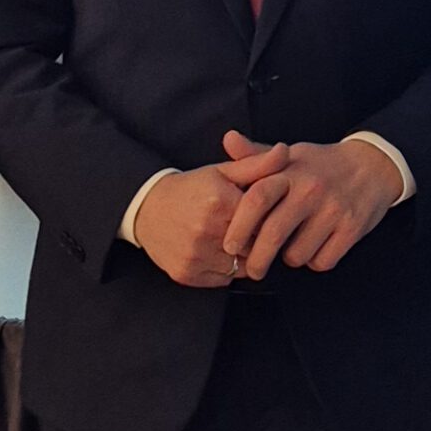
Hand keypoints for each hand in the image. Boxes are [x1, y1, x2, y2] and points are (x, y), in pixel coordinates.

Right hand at [132, 161, 274, 289]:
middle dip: (256, 240)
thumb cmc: (190, 188)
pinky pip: (223, 279)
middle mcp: (207, 231)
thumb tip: (284, 151)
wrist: (146, 208)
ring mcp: (196, 256)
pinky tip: (216, 252)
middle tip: (249, 230)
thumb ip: (257, 164)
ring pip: (241, 267)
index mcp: (220, 202)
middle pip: (255, 246)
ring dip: (242, 257)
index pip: (265, 221)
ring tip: (231, 240)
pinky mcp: (187, 274)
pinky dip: (225, 269)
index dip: (268, 220)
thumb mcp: (222, 171)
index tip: (264, 217)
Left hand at [218, 130, 402, 276]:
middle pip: (274, 233)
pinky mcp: (352, 228)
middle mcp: (311, 190)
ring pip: (298, 253)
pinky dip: (315, 262)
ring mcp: (333, 210)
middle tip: (252, 269)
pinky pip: (323, 261)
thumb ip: (256, 154)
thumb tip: (228, 139)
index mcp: (290, 171)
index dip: (239, 225)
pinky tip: (315, 248)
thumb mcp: (290, 155)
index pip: (257, 198)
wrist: (373, 167)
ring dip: (290, 259)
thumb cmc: (322, 165)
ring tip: (292, 248)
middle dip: (257, 259)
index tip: (229, 245)